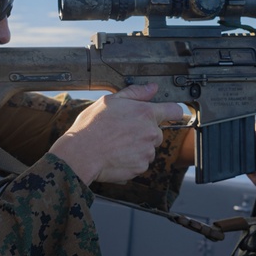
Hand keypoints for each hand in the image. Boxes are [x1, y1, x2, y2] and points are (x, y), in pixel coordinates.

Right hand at [49, 83, 183, 184]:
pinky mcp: (140, 167)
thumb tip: (152, 88)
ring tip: (116, 145)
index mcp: (146, 113)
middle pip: (157, 132)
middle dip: (144, 132)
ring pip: (148, 149)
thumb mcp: (110, 101)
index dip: (172, 111)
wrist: (81, 154)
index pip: (174, 110)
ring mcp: (147, 152)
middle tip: (123, 132)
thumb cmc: (92, 126)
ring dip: (138, 148)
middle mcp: (151, 133)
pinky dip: (131, 161)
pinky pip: (140, 163)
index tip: (169, 114)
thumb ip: (135, 93)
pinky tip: (116, 156)